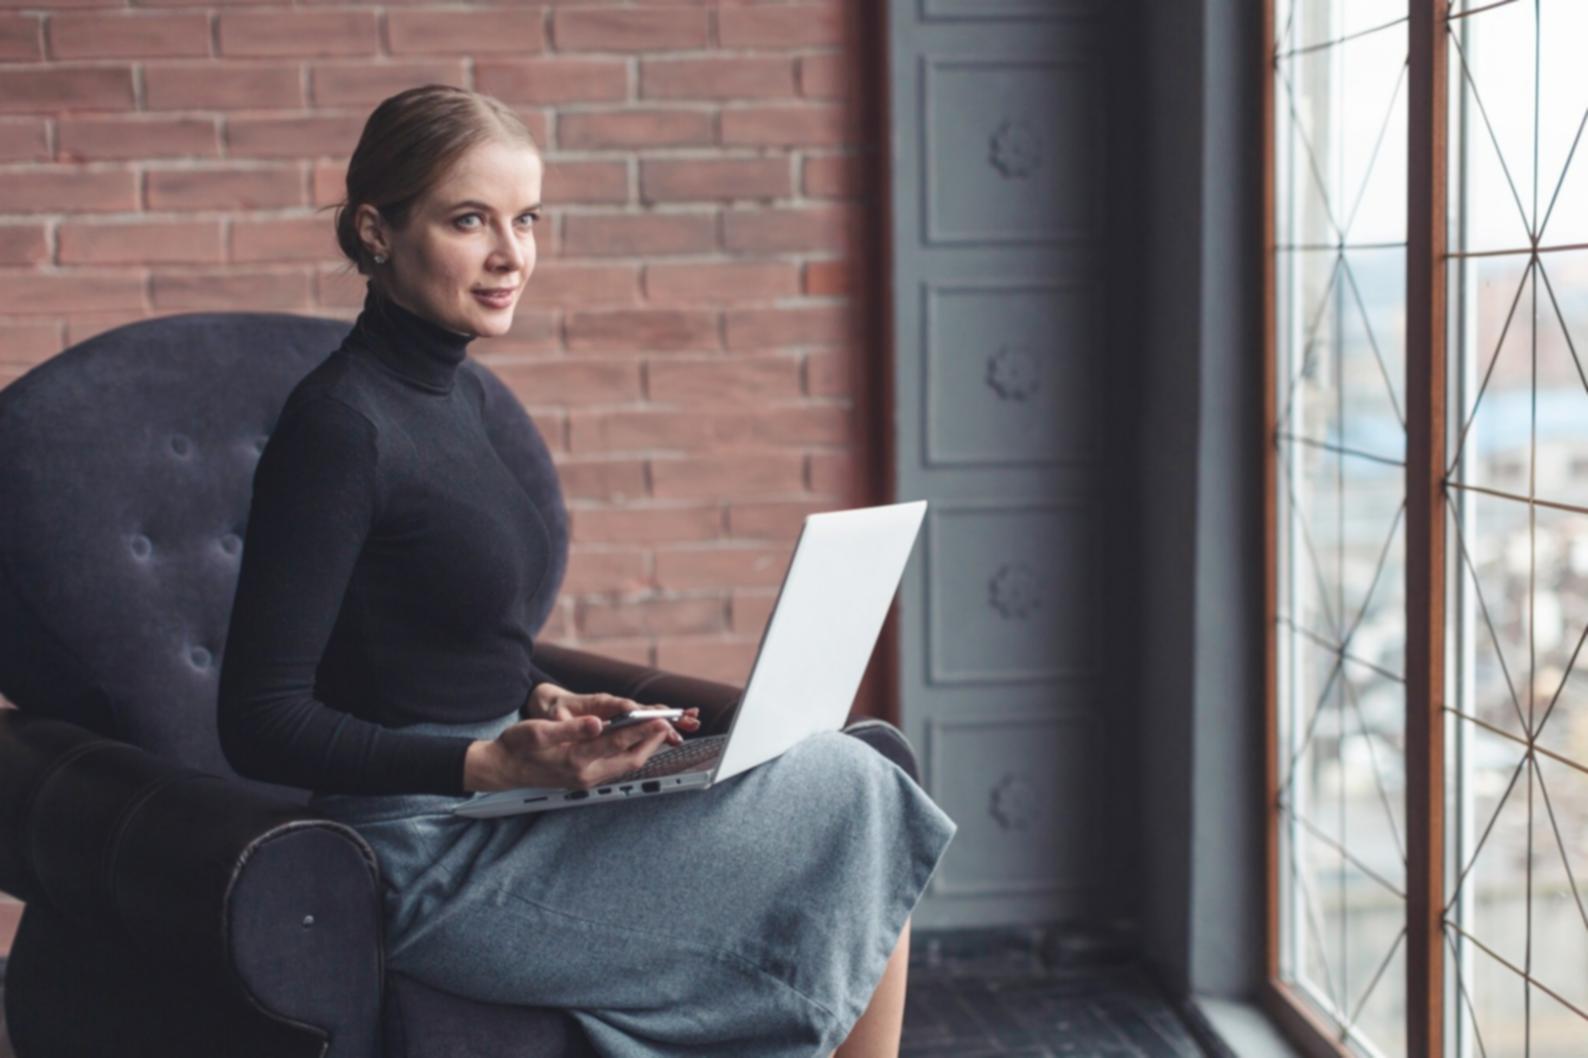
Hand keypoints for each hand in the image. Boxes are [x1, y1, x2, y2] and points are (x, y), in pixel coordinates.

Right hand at [463, 685, 701, 793]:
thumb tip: (597, 723)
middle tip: (670, 723)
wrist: (502, 769)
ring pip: (626, 764)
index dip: (642, 730)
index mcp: (575, 760)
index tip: (660, 718)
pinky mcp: (586, 779)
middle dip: (652, 740)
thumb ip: (569, 728)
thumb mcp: (537, 732)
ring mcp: (587, 779)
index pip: (618, 743)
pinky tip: (636, 740)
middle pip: (630, 758)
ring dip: (644, 747)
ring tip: (659, 729)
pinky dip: (631, 752)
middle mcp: (585, 775)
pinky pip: (617, 766)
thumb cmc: (516, 747)